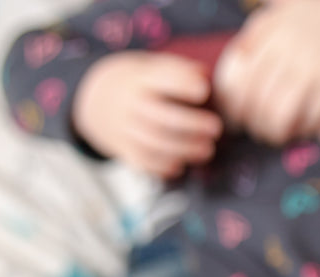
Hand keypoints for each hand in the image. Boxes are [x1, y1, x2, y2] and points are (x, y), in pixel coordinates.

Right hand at [73, 51, 223, 178]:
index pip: (163, 79)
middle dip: (191, 125)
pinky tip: (180, 166)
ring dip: (184, 149)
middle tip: (216, 129)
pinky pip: (143, 162)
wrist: (103, 100)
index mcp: (143, 79)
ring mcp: (126, 129)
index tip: (203, 91)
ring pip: (155, 143)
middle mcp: (132, 104)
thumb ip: (182, 71)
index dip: (183, 85)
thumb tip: (205, 76)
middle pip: (161, 117)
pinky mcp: (125, 150)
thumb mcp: (157, 68)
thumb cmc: (146, 85)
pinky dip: (163, 166)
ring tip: (207, 150)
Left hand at [214, 0, 319, 144]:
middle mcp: (286, 49)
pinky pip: (305, 119)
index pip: (233, 74)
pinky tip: (300, 130)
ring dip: (270, 131)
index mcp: (271, 29)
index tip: (234, 113)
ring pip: (272, 114)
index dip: (229, 101)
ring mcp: (311, 68)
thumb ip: (264, 29)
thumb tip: (239, 56)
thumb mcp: (292, 8)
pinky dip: (298, 130)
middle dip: (248, 122)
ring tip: (275, 135)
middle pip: (250, 99)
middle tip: (254, 130)